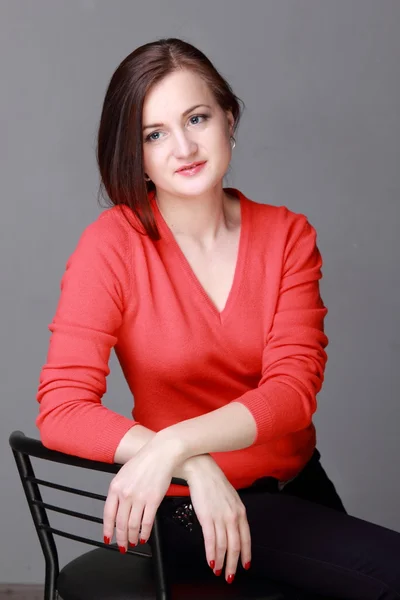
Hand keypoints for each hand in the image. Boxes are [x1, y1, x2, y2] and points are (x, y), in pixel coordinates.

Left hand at [103, 438, 182, 551]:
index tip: (108, 537)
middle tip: (122, 545)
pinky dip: (145, 532)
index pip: (108, 514)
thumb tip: (117, 507)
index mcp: (115, 487)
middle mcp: (125, 494)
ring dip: (132, 537)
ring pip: (133, 525)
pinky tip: (144, 536)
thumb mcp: (124, 473)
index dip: (108, 529)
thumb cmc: (145, 460)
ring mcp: (139, 498)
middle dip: (120, 538)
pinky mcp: (153, 500)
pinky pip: (147, 522)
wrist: (161, 453)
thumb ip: (119, 490)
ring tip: (133, 542)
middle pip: (120, 523)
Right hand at [184, 456, 251, 582]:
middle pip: (236, 546)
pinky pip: (211, 541)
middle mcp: (233, 515)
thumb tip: (232, 528)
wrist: (201, 470)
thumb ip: (233, 513)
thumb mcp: (230, 497)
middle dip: (233, 564)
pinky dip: (211, 554)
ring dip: (221, 562)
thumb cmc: (213, 482)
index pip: (246, 538)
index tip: (245, 565)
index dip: (246, 554)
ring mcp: (221, 517)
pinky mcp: (207, 517)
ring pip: (223, 546)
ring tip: (218, 571)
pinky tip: (210, 562)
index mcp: (240, 511)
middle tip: (230, 576)